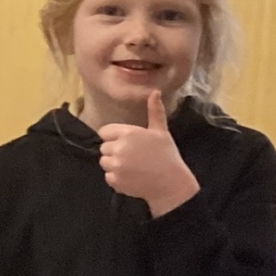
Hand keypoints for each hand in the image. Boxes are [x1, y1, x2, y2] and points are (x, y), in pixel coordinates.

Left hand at [97, 91, 199, 217]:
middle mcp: (119, 148)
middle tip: (133, 156)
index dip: (115, 136)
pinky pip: (108, 177)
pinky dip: (117, 178)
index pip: (105, 132)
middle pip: (104, 147)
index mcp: (129, 133)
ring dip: (114, 164)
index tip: (128, 143)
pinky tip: (131, 177)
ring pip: (104, 162)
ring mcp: (116, 166)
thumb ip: (154, 111)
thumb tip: (154, 92)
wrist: (171, 183)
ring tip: (132, 167)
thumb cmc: (167, 155)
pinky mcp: (115, 181)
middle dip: (115, 151)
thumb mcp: (161, 131)